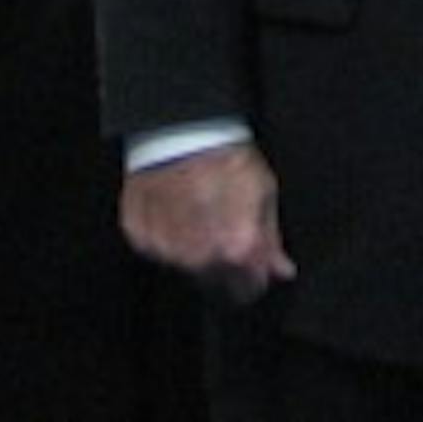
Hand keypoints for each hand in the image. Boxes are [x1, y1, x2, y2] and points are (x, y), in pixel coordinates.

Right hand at [121, 143, 295, 303]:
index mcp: (234, 248)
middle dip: (228, 267)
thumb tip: (281, 271)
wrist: (183, 133)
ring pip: (187, 268)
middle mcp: (198, 257)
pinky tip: (180, 213)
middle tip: (231, 235)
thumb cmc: (228, 158)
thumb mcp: (264, 192)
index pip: (248, 288)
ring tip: (204, 216)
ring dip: (198, 252)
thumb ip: (271, 239)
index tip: (258, 272)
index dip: (256, 281)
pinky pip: (159, 251)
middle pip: (216, 281)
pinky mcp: (140, 237)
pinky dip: (171, 239)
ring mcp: (165, 249)